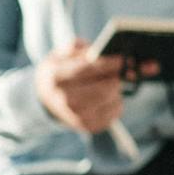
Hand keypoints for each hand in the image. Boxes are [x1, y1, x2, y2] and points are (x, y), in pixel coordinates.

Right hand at [34, 39, 150, 134]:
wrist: (47, 99)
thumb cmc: (60, 71)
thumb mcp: (62, 55)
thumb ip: (80, 48)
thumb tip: (101, 49)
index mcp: (56, 77)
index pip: (85, 70)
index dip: (107, 64)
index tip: (122, 59)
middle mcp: (64, 100)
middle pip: (102, 90)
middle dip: (117, 78)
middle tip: (126, 70)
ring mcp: (75, 116)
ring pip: (110, 101)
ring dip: (118, 90)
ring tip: (114, 82)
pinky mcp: (87, 126)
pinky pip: (114, 113)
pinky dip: (117, 102)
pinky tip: (111, 96)